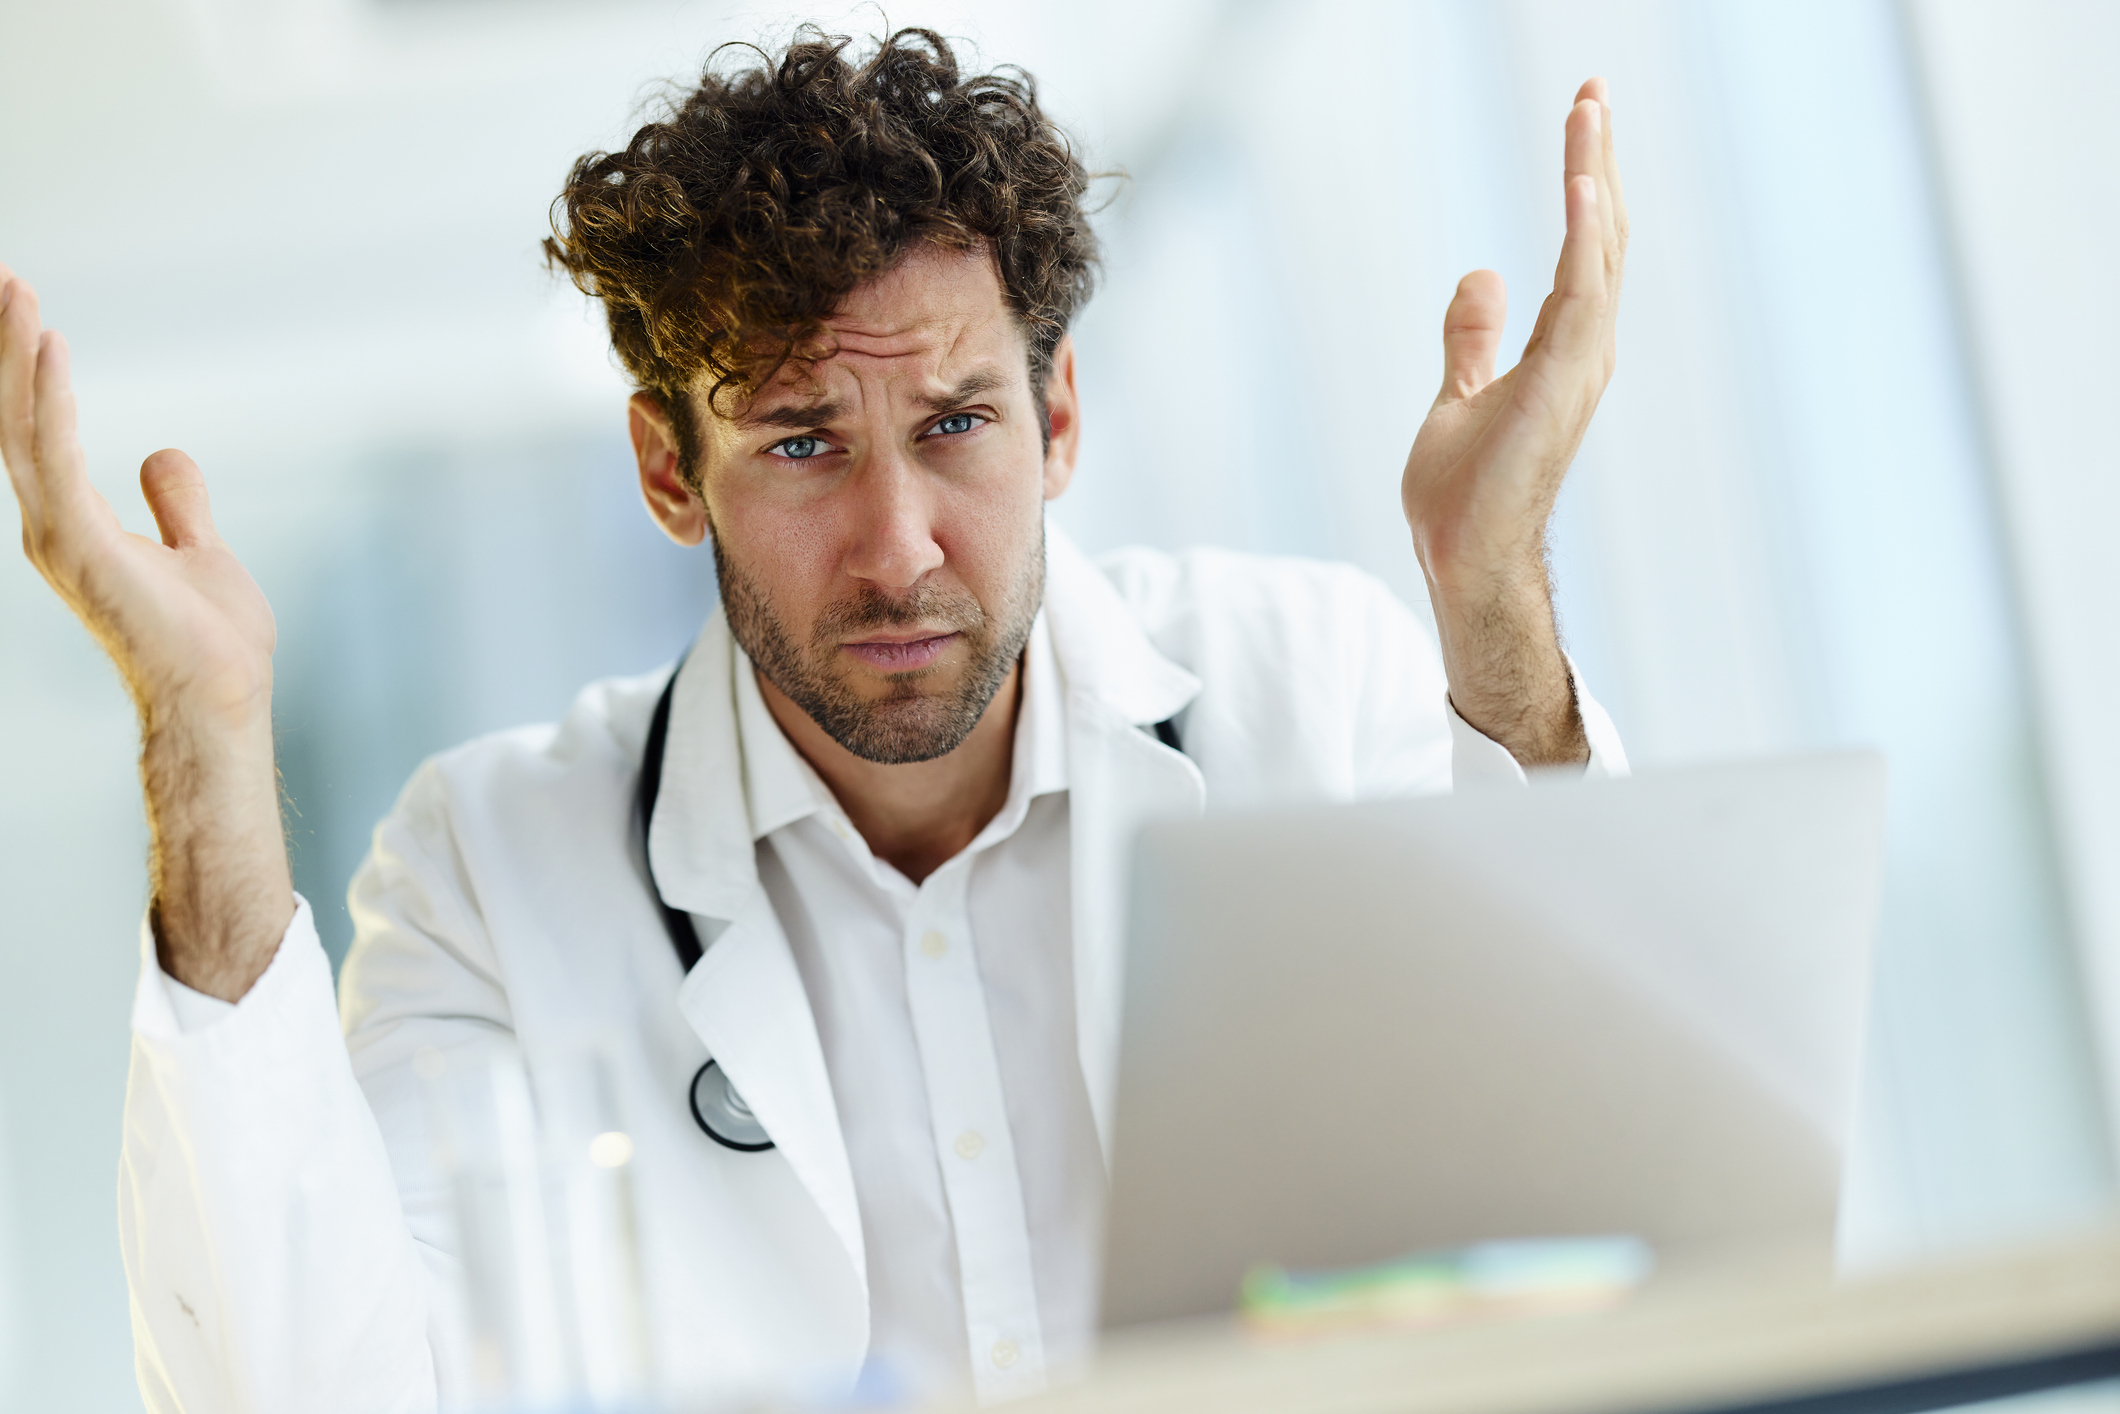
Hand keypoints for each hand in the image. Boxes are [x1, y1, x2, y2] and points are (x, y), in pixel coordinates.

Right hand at [2, 266, 292, 998]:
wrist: (222, 699)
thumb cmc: (213, 642)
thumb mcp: (201, 549)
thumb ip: (175, 503)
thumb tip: (161, 454)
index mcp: (78, 524)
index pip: (43, 430)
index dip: (29, 371)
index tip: (23, 305)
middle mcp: (54, 528)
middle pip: (20, 419)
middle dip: (7, 348)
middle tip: (4, 275)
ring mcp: (60, 540)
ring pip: (26, 429)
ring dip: (18, 359)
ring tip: (16, 293)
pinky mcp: (78, 549)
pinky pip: (52, 460)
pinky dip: (48, 403)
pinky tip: (49, 348)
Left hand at [1400, 79, 1626, 766]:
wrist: (1464, 559)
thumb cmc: (1464, 497)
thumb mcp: (1457, 396)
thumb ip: (1473, 338)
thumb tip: (1480, 276)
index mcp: (1562, 348)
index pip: (1580, 247)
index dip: (1584, 181)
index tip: (1583, 118)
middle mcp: (1583, 349)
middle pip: (1600, 234)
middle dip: (1597, 158)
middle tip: (1592, 89)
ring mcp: (1579, 365)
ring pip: (1596, 250)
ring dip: (1593, 176)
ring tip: (1588, 110)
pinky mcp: (1562, 382)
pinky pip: (1581, 294)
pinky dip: (1583, 237)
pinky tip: (1581, 184)